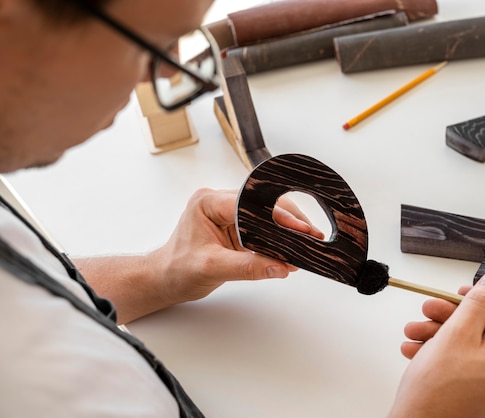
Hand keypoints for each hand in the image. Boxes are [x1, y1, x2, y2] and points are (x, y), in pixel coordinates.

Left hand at [148, 188, 323, 304]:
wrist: (165, 279)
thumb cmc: (176, 270)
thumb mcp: (212, 268)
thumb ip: (247, 267)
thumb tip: (279, 266)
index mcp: (208, 203)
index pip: (250, 203)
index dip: (276, 215)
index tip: (297, 228)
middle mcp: (218, 202)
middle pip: (263, 204)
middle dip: (288, 220)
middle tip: (310, 234)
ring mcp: (228, 213)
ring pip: (266, 213)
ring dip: (286, 227)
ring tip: (307, 240)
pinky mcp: (236, 226)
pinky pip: (263, 227)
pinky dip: (278, 237)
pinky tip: (292, 247)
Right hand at [388, 272, 484, 417]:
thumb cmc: (438, 389)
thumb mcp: (457, 332)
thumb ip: (478, 302)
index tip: (462, 294)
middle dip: (451, 317)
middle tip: (429, 308)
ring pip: (470, 347)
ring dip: (439, 334)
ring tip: (413, 332)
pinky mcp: (477, 397)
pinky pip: (463, 365)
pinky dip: (440, 354)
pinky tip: (415, 349)